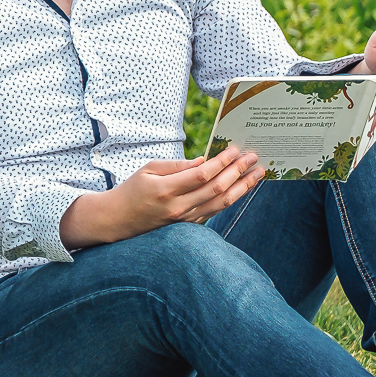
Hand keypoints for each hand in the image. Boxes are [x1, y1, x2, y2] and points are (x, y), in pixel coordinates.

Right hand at [58, 145, 263, 247]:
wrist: (118, 221)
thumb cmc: (131, 190)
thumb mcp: (148, 170)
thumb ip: (177, 166)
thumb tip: (205, 161)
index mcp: (165, 190)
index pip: (202, 175)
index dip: (221, 162)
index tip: (235, 149)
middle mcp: (178, 208)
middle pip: (217, 189)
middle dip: (238, 172)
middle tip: (253, 158)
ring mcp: (184, 220)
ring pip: (221, 204)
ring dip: (243, 187)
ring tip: (257, 174)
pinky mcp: (188, 226)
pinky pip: (214, 212)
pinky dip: (231, 199)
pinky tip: (241, 188)